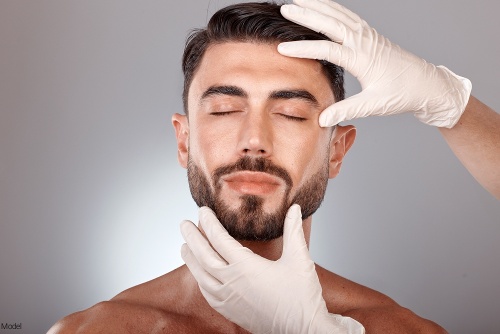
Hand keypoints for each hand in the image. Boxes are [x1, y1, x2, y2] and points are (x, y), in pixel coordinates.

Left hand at [180, 204, 364, 333]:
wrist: (303, 331)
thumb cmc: (301, 298)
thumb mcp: (299, 260)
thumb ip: (293, 232)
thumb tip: (294, 209)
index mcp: (246, 267)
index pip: (219, 239)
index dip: (209, 223)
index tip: (202, 211)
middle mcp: (231, 283)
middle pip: (203, 256)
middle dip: (192, 237)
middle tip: (184, 224)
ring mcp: (228, 299)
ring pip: (201, 276)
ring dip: (190, 259)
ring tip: (183, 246)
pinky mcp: (230, 311)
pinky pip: (207, 293)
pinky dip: (199, 280)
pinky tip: (199, 276)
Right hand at [278, 0, 471, 127]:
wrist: (427, 85)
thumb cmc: (403, 94)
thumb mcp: (374, 105)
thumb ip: (347, 109)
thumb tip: (322, 119)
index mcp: (363, 59)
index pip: (328, 50)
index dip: (304, 49)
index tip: (283, 48)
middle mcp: (365, 42)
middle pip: (332, 23)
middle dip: (307, 15)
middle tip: (285, 10)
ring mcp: (368, 36)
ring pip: (340, 15)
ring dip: (319, 6)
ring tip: (299, 0)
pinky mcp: (371, 36)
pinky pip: (349, 16)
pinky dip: (334, 8)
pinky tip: (324, 6)